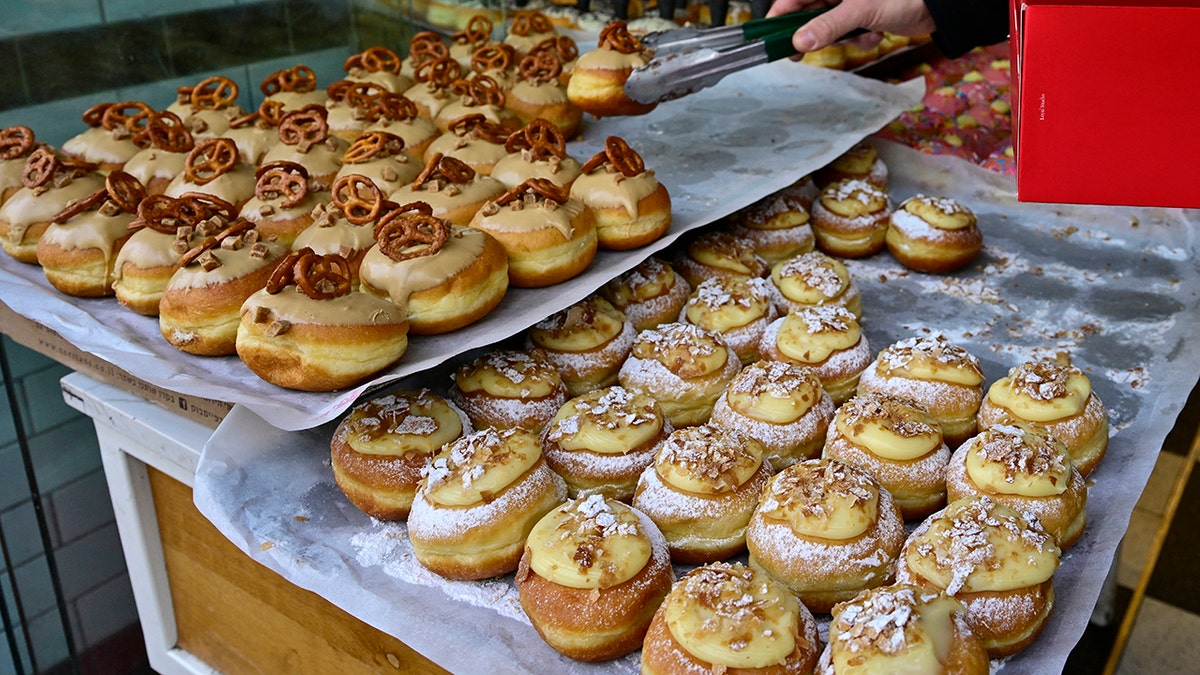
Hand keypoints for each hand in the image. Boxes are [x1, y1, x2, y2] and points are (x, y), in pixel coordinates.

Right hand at [766, 0, 935, 52]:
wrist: (939, 5)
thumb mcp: (861, 10)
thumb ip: (829, 26)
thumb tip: (800, 43)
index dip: (780, 16)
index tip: (772, 37)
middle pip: (808, 14)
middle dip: (813, 34)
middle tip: (800, 54)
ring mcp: (850, 3)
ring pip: (828, 26)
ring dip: (841, 38)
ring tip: (860, 37)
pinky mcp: (864, 16)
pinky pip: (849, 32)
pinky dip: (859, 39)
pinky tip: (875, 35)